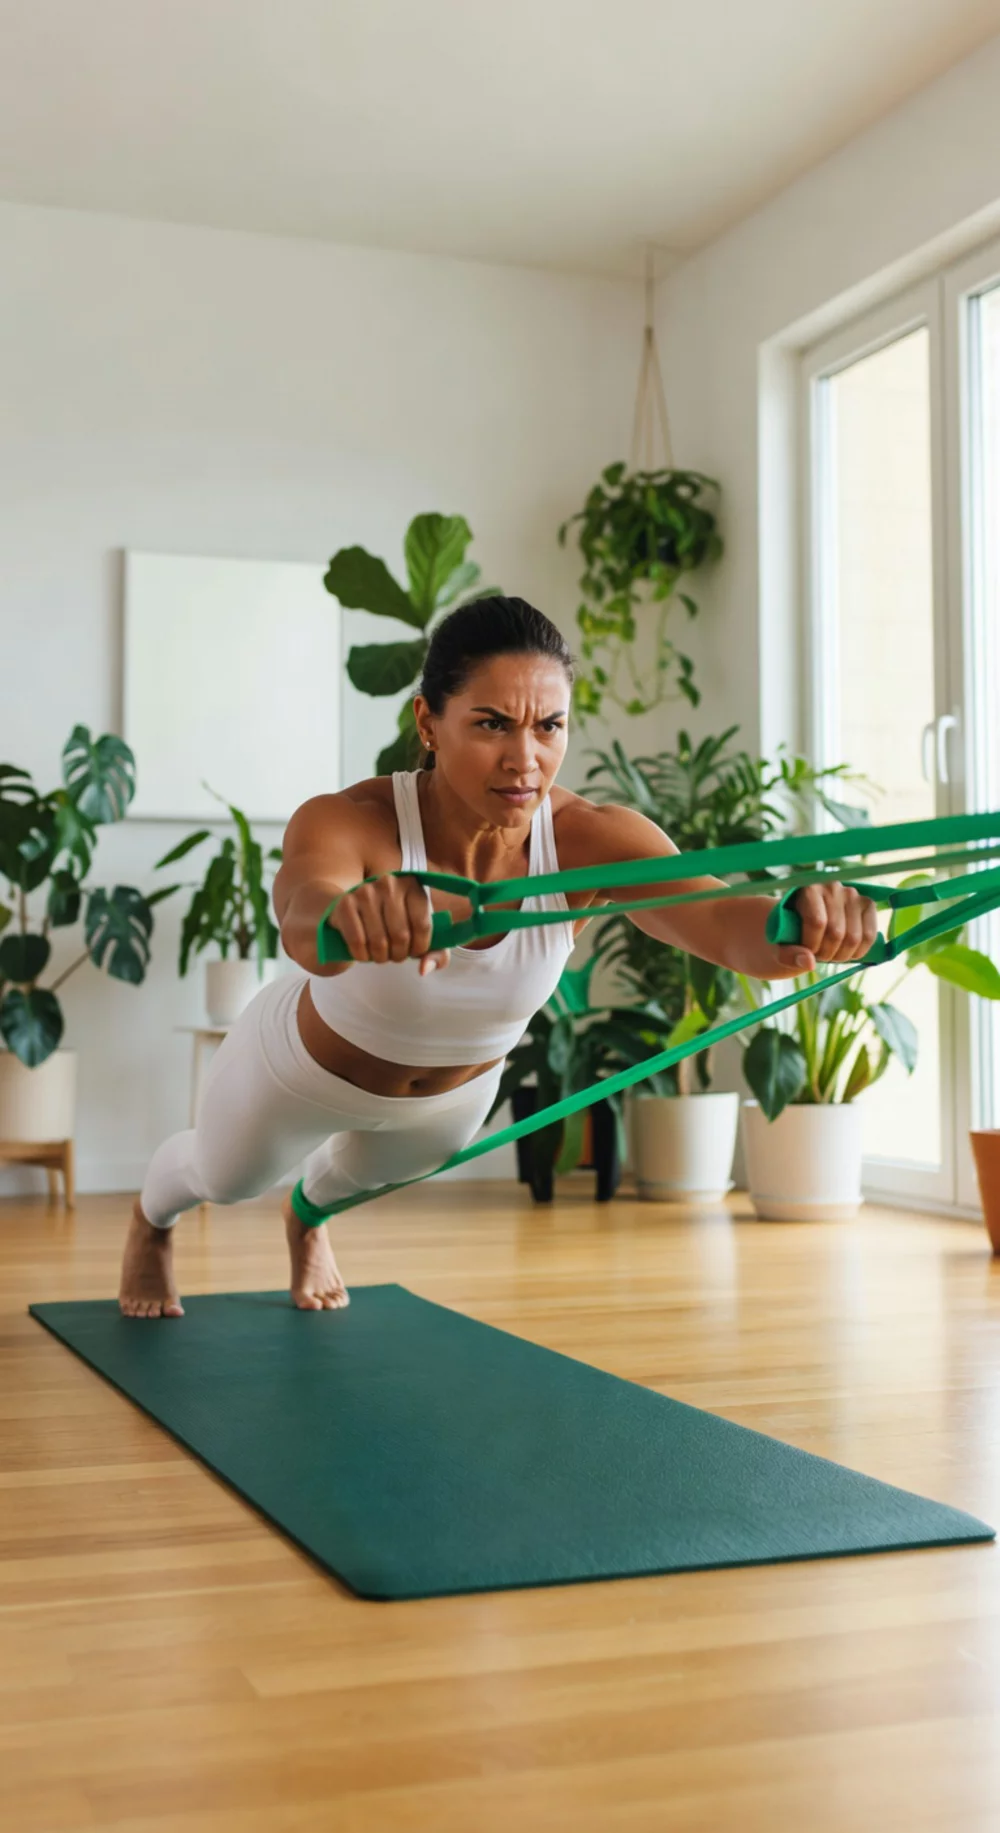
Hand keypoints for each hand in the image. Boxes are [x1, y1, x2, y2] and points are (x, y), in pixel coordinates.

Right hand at [328, 874, 451, 974]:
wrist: (353, 909)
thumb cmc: (392, 922)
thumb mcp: (419, 934)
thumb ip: (435, 953)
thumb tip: (425, 968)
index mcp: (413, 885)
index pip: (423, 925)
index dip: (420, 947)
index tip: (414, 951)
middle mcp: (390, 883)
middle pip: (401, 935)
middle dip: (399, 955)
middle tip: (394, 955)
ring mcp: (366, 891)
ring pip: (379, 941)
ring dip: (380, 957)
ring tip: (380, 954)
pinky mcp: (345, 903)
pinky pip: (357, 941)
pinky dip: (361, 955)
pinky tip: (363, 953)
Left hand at [775, 882, 878, 973]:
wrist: (804, 920)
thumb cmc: (788, 932)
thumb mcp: (778, 945)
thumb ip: (788, 954)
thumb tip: (809, 962)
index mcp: (807, 889)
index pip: (817, 922)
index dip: (812, 945)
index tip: (805, 953)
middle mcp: (832, 886)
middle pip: (836, 933)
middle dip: (826, 954)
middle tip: (818, 956)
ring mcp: (852, 894)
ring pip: (853, 938)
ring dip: (841, 956)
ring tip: (830, 955)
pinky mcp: (867, 905)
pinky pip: (869, 936)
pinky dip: (858, 952)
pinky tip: (847, 954)